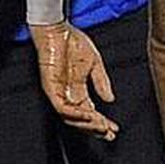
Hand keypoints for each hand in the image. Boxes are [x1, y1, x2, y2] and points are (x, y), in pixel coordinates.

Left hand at [30, 22, 118, 140]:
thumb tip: (110, 100)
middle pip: (81, 119)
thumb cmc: (72, 41)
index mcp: (77, 89)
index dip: (102, 122)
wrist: (57, 29)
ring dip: (86, 124)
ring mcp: (58, 92)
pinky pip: (61, 107)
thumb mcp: (95, 63)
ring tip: (101, 127)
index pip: (90, 112)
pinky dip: (74, 113)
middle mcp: (67, 94)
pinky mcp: (50, 88)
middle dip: (95, 128)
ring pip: (70, 117)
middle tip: (108, 134)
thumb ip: (101, 82)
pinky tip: (87, 115)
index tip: (114, 129)